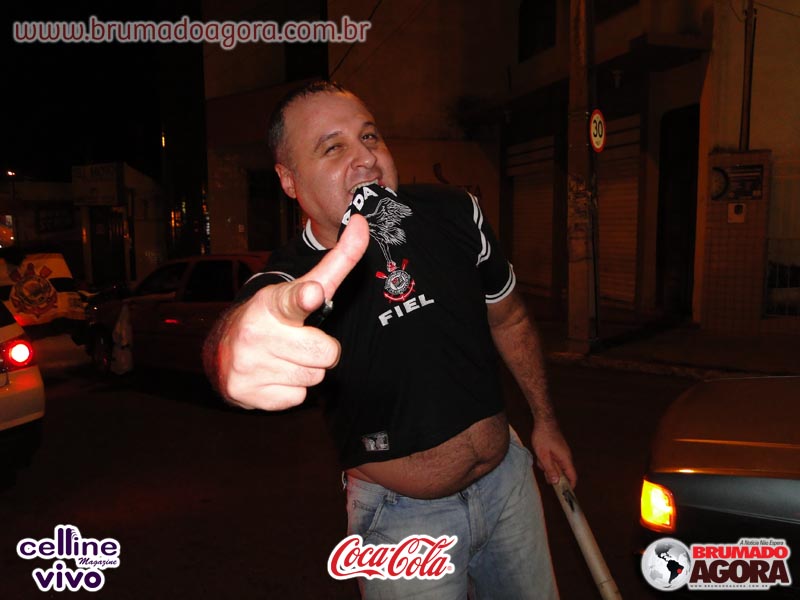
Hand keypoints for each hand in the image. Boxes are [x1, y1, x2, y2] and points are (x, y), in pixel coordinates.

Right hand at [218, 215, 369, 410]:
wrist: (225, 351)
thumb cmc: (274, 317)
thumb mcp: (300, 287)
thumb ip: (336, 262)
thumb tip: (361, 221)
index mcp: (273, 303)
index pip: (293, 299)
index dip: (305, 297)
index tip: (310, 295)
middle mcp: (256, 331)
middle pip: (327, 354)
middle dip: (320, 351)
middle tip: (297, 342)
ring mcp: (248, 364)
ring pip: (314, 378)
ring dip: (305, 370)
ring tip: (282, 357)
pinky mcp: (245, 393)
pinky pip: (297, 398)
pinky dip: (290, 390)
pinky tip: (272, 375)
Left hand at [531, 418, 576, 487]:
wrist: (543, 421)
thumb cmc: (543, 437)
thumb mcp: (543, 455)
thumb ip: (550, 469)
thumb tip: (555, 482)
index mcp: (565, 459)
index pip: (572, 477)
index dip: (570, 487)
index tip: (565, 495)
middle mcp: (566, 457)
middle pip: (562, 473)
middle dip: (552, 473)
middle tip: (544, 469)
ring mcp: (562, 453)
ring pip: (555, 466)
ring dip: (547, 465)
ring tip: (540, 457)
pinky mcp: (557, 450)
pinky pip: (552, 460)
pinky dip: (545, 459)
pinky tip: (540, 453)